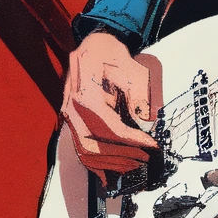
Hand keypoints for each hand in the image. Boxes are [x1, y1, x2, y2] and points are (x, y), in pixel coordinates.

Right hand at [61, 31, 159, 172]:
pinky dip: (95, 163)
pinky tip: (111, 171)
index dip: (130, 140)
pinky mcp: (71, 122)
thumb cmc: (111, 55)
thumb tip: (144, 119)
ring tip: (133, 164)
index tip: (150, 145)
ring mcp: (67, 116)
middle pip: (93, 144)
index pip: (107, 126)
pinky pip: (79, 149)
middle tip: (145, 158)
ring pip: (84, 151)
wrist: (92, 47)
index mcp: (84, 93)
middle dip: (121, 156)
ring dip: (109, 163)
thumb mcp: (131, 68)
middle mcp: (71, 108)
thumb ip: (138, 94)